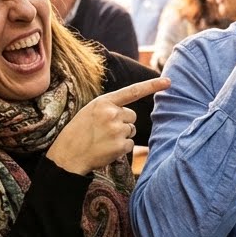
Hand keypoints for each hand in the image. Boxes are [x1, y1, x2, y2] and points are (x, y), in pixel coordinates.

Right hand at [47, 76, 169, 173]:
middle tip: (105, 130)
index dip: (152, 86)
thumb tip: (129, 113)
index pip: (132, 91)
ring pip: (131, 130)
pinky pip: (130, 144)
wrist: (67, 154)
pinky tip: (106, 149)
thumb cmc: (78, 132)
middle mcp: (112, 113)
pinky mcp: (120, 145)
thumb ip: (109, 107)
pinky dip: (121, 148)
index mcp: (104, 102)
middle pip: (132, 116)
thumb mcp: (90, 111)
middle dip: (123, 122)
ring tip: (103, 140)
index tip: (168, 82)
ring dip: (121, 136)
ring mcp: (117, 129)